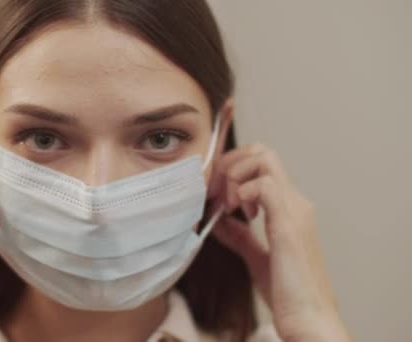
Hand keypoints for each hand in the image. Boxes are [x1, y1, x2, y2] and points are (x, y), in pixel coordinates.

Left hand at [208, 144, 351, 340]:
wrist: (308, 320)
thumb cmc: (288, 294)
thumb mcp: (255, 257)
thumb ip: (239, 235)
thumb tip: (219, 219)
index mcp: (289, 208)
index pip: (261, 161)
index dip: (232, 168)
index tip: (214, 194)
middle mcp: (295, 202)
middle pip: (262, 151)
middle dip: (229, 164)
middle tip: (215, 194)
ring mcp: (294, 211)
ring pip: (264, 158)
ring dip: (235, 175)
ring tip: (227, 205)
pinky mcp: (289, 225)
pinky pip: (266, 184)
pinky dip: (244, 192)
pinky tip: (238, 213)